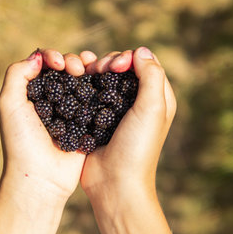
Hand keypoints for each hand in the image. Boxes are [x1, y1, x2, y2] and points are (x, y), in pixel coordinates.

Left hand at [0, 49, 96, 199]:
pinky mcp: (88, 125)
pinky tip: (107, 81)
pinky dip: (102, 88)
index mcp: (34, 94)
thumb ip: (17, 74)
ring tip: (95, 67)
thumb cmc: (21, 142)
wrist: (41, 178)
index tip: (59, 64)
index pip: (45, 65)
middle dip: (73, 61)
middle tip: (77, 68)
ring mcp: (73, 113)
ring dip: (90, 70)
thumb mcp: (9, 104)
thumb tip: (38, 56)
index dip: (53, 57)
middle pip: (67, 70)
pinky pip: (98, 102)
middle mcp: (54, 101)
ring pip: (84, 83)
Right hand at [81, 47, 176, 200]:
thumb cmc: (137, 148)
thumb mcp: (152, 109)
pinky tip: (75, 82)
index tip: (115, 66)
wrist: (114, 183)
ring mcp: (116, 112)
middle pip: (123, 69)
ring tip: (84, 72)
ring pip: (105, 80)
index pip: (145, 63)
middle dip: (109, 62)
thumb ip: (151, 76)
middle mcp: (138, 103)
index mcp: (157, 99)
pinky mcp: (97, 120)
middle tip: (98, 69)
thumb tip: (140, 50)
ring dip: (94, 71)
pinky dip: (84, 85)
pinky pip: (91, 95)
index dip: (129, 57)